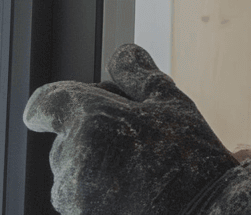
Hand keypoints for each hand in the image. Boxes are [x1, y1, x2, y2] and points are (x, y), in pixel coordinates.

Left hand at [24, 43, 250, 214]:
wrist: (205, 214)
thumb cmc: (191, 157)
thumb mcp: (172, 103)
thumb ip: (138, 74)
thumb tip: (122, 52)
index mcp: (90, 121)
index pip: (45, 103)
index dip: (50, 102)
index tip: (51, 110)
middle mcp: (71, 159)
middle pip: (66, 134)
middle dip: (92, 129)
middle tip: (136, 134)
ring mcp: (73, 195)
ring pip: (71, 167)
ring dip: (94, 160)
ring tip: (139, 166)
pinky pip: (78, 195)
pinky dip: (98, 188)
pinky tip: (134, 187)